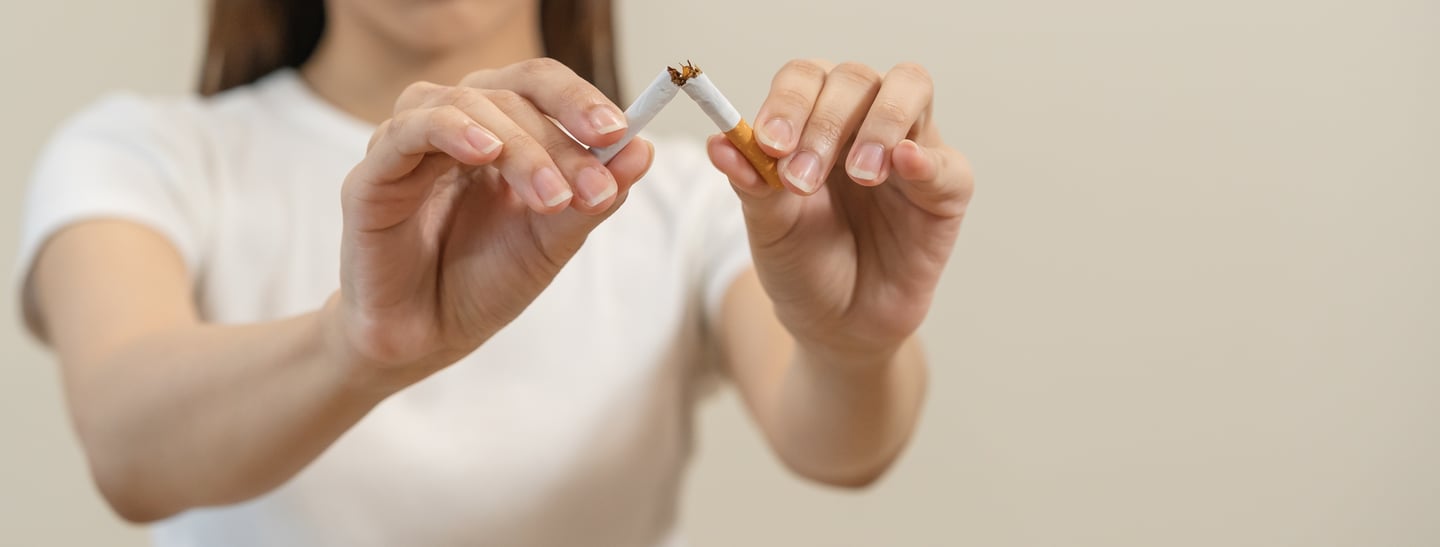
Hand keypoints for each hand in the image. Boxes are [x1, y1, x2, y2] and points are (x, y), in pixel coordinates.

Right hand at [331, 58, 652, 389]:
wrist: (425, 338)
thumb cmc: (483, 282)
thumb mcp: (552, 242)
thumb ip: (593, 197)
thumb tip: (643, 148)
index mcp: (499, 129)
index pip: (540, 86)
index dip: (581, 99)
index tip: (620, 130)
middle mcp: (454, 125)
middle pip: (510, 93)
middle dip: (561, 142)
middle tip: (593, 189)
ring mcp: (409, 145)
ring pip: (466, 105)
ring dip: (520, 146)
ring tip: (551, 196)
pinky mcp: (372, 177)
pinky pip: (407, 130)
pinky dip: (450, 130)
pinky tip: (484, 151)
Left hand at [707, 60, 972, 363]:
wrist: (836, 324)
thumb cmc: (803, 263)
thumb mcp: (768, 226)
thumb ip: (751, 182)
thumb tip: (719, 143)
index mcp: (813, 118)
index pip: (805, 77)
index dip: (788, 101)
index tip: (770, 145)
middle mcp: (863, 119)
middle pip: (854, 78)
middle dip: (825, 122)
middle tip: (803, 179)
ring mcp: (910, 148)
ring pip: (910, 88)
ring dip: (879, 124)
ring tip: (861, 176)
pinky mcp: (947, 189)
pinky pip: (946, 161)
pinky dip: (925, 157)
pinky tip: (903, 165)